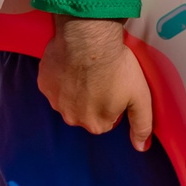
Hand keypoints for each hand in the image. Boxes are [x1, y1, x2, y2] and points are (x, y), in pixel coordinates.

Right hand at [37, 16, 153, 149]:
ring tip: (87, 68)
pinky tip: (72, 63)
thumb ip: (141, 125)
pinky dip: (61, 77)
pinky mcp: (44, 83)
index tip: (115, 87)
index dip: (113, 103)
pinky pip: (54, 85)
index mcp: (96, 125)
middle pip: (86, 112)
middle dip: (92, 98)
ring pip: (68, 99)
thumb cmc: (116, 66)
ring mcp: (55, 101)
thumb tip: (141, 148)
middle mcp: (73, 119)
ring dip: (75, 88)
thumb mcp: (140, 97)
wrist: (89, 38)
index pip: (106, 120)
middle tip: (102, 76)